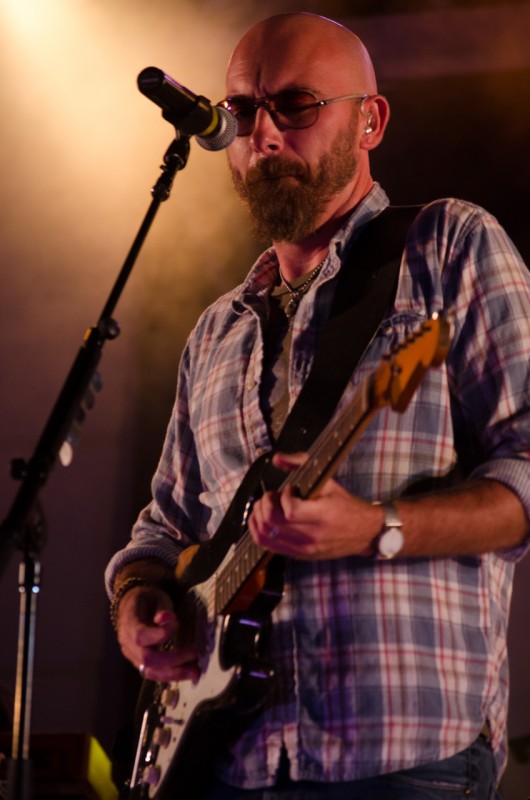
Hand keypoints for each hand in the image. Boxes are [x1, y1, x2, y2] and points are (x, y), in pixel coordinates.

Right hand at [116, 585, 199, 682]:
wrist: (131, 607)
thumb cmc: (146, 600)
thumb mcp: (156, 596)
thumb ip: (162, 608)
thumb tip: (168, 619)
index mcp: (129, 622)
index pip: (141, 635)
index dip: (160, 634)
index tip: (176, 624)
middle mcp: (127, 642)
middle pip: (147, 659)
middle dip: (173, 660)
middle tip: (194, 655)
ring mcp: (132, 655)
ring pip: (149, 671)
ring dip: (173, 674)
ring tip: (194, 672)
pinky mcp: (138, 662)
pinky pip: (152, 673)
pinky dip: (169, 674)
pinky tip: (185, 672)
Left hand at [248, 452, 379, 559]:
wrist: (364, 532)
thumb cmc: (346, 506)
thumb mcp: (328, 481)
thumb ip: (301, 464)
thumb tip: (277, 458)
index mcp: (322, 517)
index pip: (289, 510)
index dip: (283, 495)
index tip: (289, 489)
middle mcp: (311, 536)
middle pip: (272, 523)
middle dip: (264, 505)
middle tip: (271, 497)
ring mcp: (304, 549)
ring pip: (265, 537)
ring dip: (258, 518)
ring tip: (266, 507)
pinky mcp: (300, 555)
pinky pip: (269, 547)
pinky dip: (260, 531)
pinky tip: (265, 520)